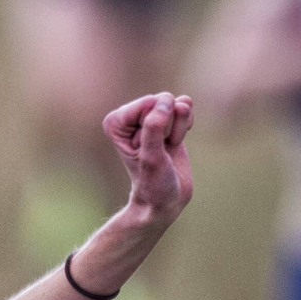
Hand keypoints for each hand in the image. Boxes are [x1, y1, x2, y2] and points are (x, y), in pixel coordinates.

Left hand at [105, 92, 193, 224]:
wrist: (164, 199)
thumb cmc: (153, 182)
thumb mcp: (152, 158)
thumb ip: (154, 128)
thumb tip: (165, 100)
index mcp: (115, 121)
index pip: (149, 103)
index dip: (157, 128)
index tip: (149, 150)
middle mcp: (129, 116)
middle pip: (163, 102)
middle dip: (169, 128)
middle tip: (160, 151)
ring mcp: (148, 115)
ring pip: (177, 104)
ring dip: (178, 129)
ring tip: (167, 148)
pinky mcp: (165, 118)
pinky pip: (185, 107)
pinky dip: (185, 126)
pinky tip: (174, 142)